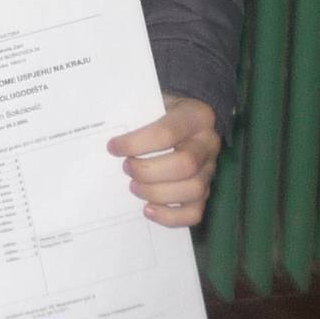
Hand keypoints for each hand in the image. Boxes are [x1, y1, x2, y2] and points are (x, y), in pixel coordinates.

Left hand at [109, 94, 220, 226]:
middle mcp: (208, 144)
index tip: (113, 147)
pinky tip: (147, 209)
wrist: (185, 117)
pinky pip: (195, 212)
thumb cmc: (161, 111)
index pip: (168, 132)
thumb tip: (109, 142)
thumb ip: (137, 115)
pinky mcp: (206, 191)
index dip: (137, 143)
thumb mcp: (152, 102)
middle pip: (186, 165)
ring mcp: (210, 169)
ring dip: (157, 193)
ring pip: (193, 190)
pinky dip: (170, 216)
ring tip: (133, 187)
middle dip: (149, 171)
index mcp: (196, 116)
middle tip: (126, 168)